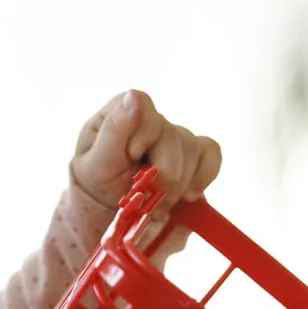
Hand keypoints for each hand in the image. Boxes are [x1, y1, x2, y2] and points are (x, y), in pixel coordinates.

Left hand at [69, 90, 222, 224]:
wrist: (109, 212)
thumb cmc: (96, 183)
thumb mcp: (96, 162)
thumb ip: (115, 129)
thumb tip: (134, 95)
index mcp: (122, 111)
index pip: (145, 105)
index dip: (144, 136)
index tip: (132, 158)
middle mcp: (152, 120)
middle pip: (174, 136)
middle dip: (162, 175)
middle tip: (145, 199)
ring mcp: (175, 137)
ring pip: (193, 150)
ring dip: (176, 186)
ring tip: (157, 205)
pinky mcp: (194, 156)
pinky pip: (211, 155)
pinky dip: (202, 177)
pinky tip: (186, 195)